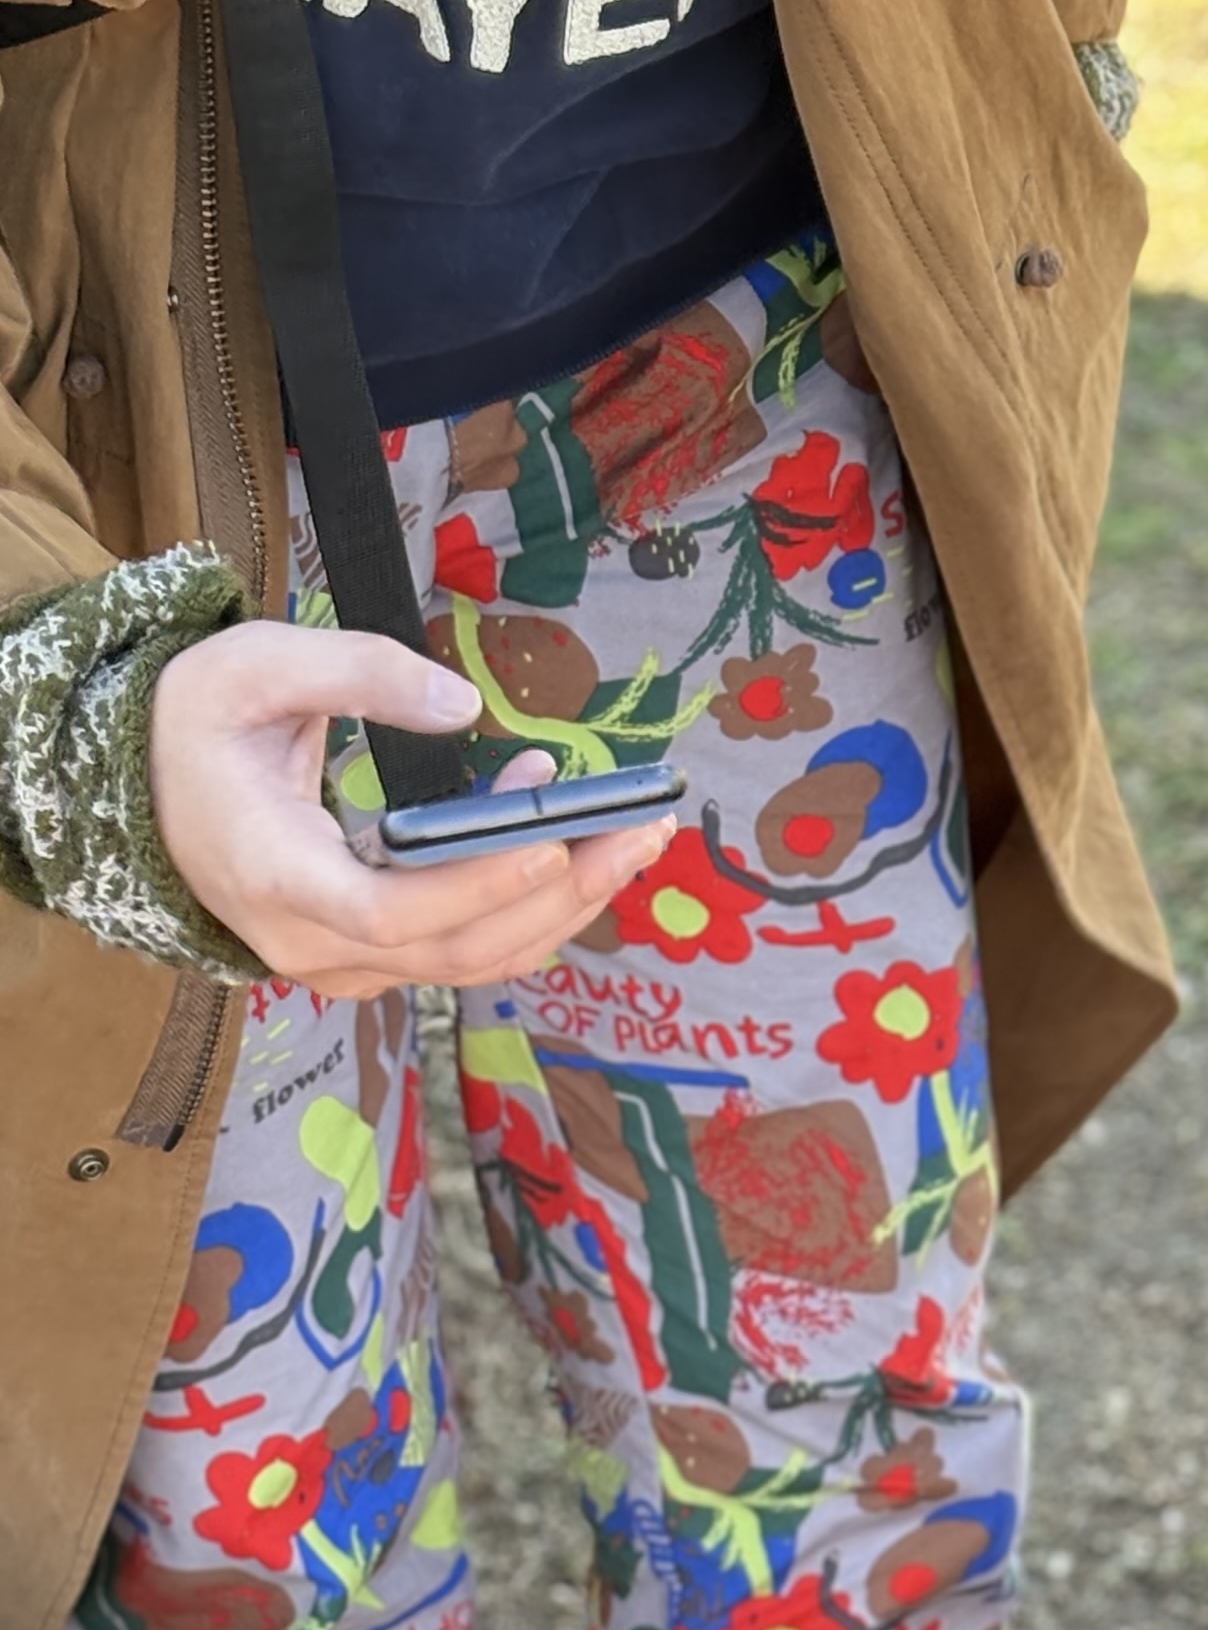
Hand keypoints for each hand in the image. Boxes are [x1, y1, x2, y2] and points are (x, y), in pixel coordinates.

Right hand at [149, 620, 672, 997]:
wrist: (144, 789)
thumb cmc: (193, 724)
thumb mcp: (252, 666)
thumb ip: (357, 673)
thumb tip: (461, 703)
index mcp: (273, 876)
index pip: (390, 912)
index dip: (477, 887)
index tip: (552, 841)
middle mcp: (313, 944)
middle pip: (456, 947)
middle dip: (562, 891)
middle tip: (641, 827)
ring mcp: (345, 963)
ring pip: (474, 960)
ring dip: (564, 905)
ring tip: (635, 835)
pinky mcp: (374, 958)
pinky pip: (465, 951)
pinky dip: (529, 906)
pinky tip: (577, 845)